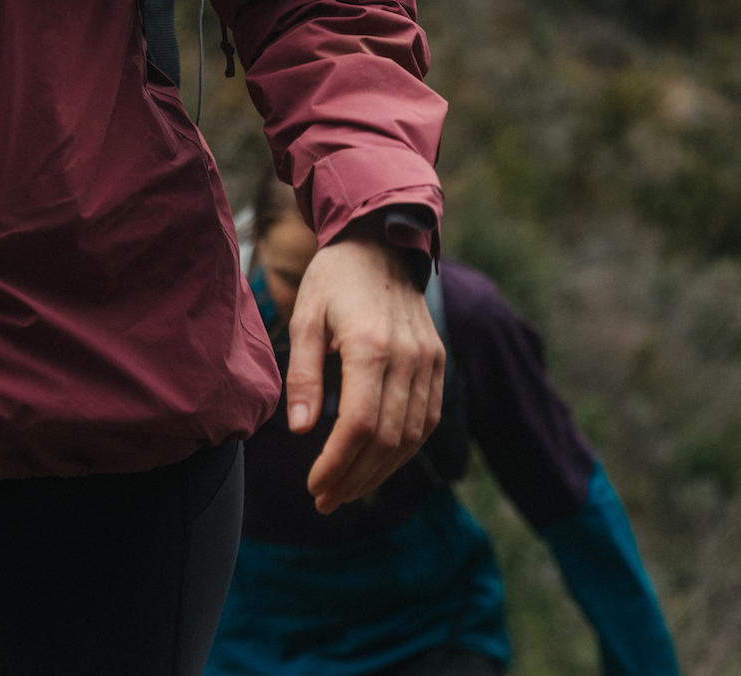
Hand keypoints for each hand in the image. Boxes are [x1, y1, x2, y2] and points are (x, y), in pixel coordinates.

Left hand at [287, 229, 443, 513]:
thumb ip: (304, 375)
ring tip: (347, 491)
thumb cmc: (334, 278)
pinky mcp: (438, 362)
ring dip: (380, 472)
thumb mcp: (305, 317)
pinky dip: (403, 450)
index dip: (337, 465)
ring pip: (411, 437)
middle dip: (354, 478)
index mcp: (372, 346)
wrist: (381, 241)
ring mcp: (429, 361)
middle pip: (387, 439)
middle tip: (325, 499)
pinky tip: (378, 464)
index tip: (314, 486)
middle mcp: (408, 357)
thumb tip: (302, 431)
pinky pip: (428, 420)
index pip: (359, 425)